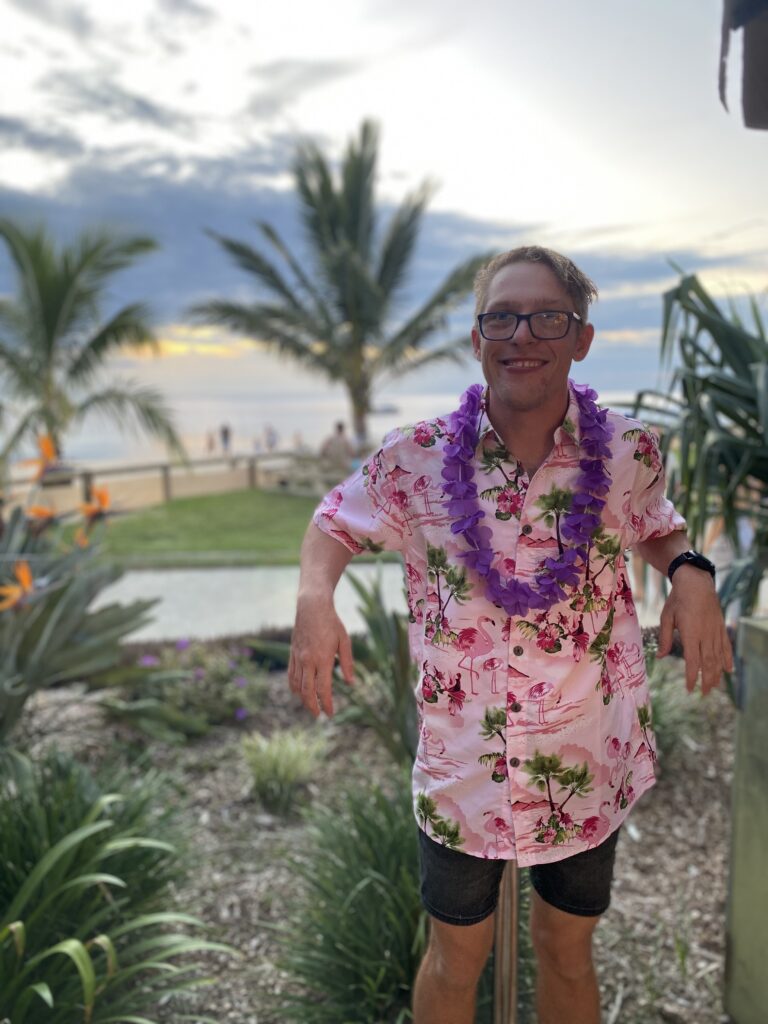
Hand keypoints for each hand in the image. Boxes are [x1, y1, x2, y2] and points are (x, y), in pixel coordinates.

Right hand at [288, 592, 354, 716]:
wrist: (311, 606)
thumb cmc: (331, 622)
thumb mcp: (344, 641)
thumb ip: (347, 663)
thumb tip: (350, 683)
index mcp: (323, 659)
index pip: (322, 688)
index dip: (326, 703)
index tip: (330, 713)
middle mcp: (308, 661)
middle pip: (307, 691)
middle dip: (312, 706)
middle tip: (319, 715)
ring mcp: (298, 657)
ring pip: (297, 685)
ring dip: (302, 699)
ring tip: (310, 706)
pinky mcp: (292, 653)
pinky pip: (291, 674)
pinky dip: (293, 686)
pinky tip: (298, 692)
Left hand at [656, 565, 733, 693]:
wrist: (696, 583)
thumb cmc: (677, 599)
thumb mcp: (666, 617)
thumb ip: (664, 638)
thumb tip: (660, 656)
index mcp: (690, 633)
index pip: (692, 661)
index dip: (692, 677)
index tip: (689, 689)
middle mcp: (705, 635)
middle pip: (708, 663)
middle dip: (706, 680)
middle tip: (704, 695)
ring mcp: (715, 631)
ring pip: (718, 657)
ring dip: (717, 674)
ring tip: (713, 687)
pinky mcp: (721, 627)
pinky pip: (726, 647)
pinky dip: (728, 659)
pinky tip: (728, 671)